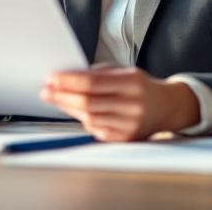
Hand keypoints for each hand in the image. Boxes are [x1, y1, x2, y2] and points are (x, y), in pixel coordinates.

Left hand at [40, 65, 199, 140]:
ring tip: (56, 99)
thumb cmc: (139, 86)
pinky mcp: (126, 138)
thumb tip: (64, 78)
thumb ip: (97, 74)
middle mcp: (133, 105)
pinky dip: (83, 121)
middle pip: (89, 103)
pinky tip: (76, 112)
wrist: (166, 107)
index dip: (69, 81)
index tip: (52, 78)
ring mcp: (130, 124)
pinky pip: (96, 130)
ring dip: (69, 108)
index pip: (93, 82)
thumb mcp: (123, 72)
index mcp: (132, 82)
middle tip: (46, 91)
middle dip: (63, 96)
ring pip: (90, 118)